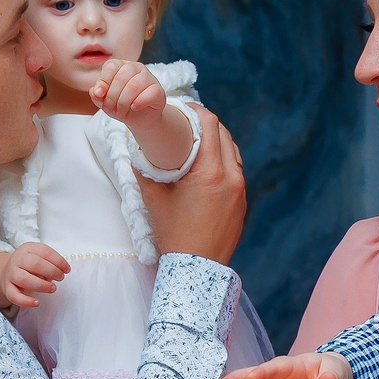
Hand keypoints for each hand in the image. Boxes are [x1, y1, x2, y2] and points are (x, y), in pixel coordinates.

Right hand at [0, 242, 68, 310]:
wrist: (7, 272)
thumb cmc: (29, 266)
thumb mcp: (39, 258)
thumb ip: (49, 262)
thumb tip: (62, 271)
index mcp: (27, 248)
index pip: (45, 252)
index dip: (58, 261)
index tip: (67, 270)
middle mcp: (18, 259)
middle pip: (34, 264)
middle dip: (51, 271)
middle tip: (61, 278)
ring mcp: (11, 274)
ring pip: (24, 279)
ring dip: (41, 285)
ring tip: (53, 288)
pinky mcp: (7, 288)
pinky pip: (14, 296)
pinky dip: (26, 301)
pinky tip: (37, 303)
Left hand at [89, 58, 165, 126]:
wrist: (140, 119)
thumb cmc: (121, 106)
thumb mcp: (105, 102)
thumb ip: (97, 95)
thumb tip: (95, 91)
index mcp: (121, 66)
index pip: (111, 66)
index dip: (103, 81)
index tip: (100, 95)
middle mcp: (136, 68)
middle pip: (121, 77)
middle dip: (112, 96)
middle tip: (110, 109)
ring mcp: (149, 78)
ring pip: (134, 85)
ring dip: (123, 102)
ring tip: (120, 112)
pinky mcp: (159, 90)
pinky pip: (149, 93)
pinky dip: (139, 102)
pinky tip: (134, 108)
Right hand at [136, 109, 243, 262]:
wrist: (195, 269)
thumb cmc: (173, 234)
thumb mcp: (154, 199)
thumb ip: (145, 171)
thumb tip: (136, 150)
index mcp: (210, 172)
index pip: (210, 126)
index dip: (197, 111)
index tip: (184, 108)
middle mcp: (231, 178)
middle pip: (225, 136)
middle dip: (208, 124)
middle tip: (190, 122)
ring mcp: (240, 192)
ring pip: (233, 154)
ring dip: (219, 142)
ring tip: (200, 140)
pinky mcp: (241, 204)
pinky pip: (236, 172)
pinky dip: (224, 162)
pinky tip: (209, 165)